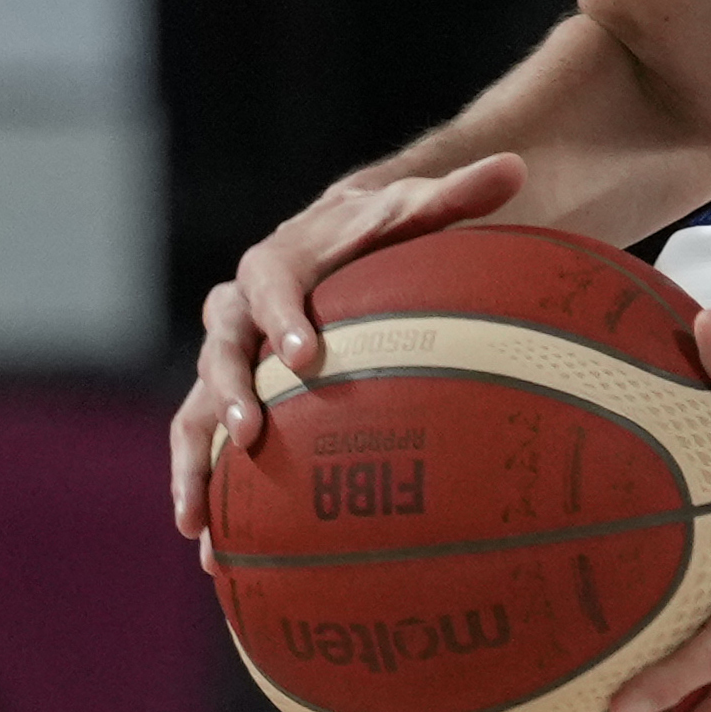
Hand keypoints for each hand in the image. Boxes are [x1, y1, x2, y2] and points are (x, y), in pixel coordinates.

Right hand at [165, 154, 528, 533]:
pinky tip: (207, 546)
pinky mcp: (226, 395)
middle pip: (219, 346)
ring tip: (198, 518)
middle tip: (250, 432)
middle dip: (229, 390)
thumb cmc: (379, 232)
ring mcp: (226, 357)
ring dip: (194, 460)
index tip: (305, 355)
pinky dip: (199, 488)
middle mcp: (238, 308)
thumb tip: (516, 166)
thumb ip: (457, 195)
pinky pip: (200, 442)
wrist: (331, 242)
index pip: (272, 285)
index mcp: (279, 262)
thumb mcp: (415, 211)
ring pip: (194, 405)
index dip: (282, 318)